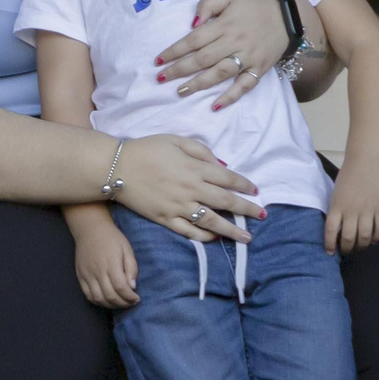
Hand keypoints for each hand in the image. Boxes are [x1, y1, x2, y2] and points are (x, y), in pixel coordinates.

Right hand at [72, 217, 138, 308]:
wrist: (90, 229)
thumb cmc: (112, 238)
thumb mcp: (127, 249)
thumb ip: (131, 268)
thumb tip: (133, 287)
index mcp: (111, 263)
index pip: (121, 287)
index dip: (130, 297)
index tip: (137, 298)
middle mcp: (97, 271)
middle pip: (110, 296)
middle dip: (123, 303)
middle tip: (130, 302)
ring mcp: (87, 274)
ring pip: (98, 298)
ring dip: (111, 305)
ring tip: (120, 302)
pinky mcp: (81, 276)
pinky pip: (88, 295)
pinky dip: (98, 302)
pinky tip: (107, 300)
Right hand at [113, 134, 264, 244]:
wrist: (116, 167)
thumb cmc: (146, 149)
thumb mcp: (176, 140)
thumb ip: (201, 151)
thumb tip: (222, 165)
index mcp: (195, 168)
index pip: (228, 179)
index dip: (244, 185)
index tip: (255, 190)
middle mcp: (191, 189)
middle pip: (225, 202)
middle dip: (247, 209)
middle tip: (262, 215)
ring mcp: (178, 207)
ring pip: (211, 221)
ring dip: (232, 230)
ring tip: (246, 238)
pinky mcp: (165, 219)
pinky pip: (188, 231)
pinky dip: (204, 237)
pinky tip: (215, 239)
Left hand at [156, 0, 289, 108]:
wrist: (287, 16)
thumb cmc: (253, 7)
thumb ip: (208, 5)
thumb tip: (192, 24)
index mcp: (225, 25)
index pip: (194, 40)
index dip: (175, 50)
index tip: (158, 60)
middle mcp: (235, 42)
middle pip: (204, 58)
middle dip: (180, 69)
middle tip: (161, 78)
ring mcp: (248, 58)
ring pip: (221, 73)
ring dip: (199, 84)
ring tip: (180, 91)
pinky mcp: (259, 69)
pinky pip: (245, 85)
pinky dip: (231, 96)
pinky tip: (215, 106)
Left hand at [325, 163, 378, 254]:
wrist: (365, 163)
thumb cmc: (348, 178)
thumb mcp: (335, 194)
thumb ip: (336, 210)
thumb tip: (336, 231)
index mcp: (337, 206)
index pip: (330, 231)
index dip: (330, 244)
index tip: (330, 252)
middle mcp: (351, 210)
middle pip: (349, 238)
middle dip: (347, 248)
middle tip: (347, 250)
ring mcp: (368, 210)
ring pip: (365, 237)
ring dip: (362, 245)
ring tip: (360, 245)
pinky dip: (377, 238)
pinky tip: (374, 239)